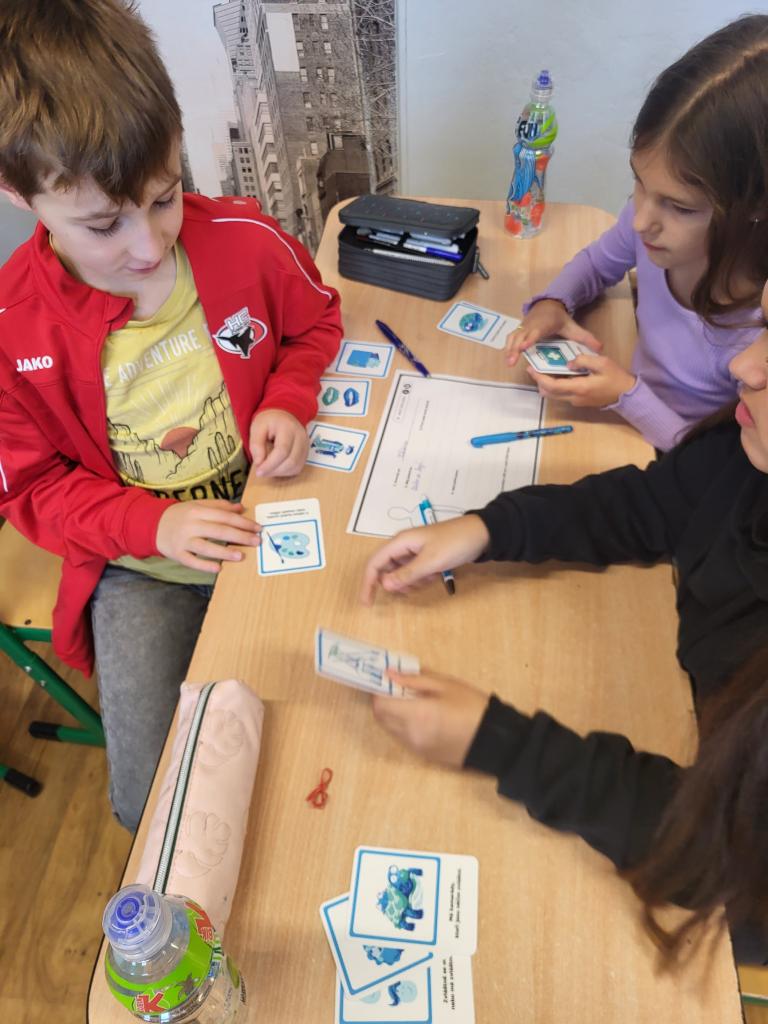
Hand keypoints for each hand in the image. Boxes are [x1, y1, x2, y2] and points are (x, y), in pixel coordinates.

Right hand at [156, 500, 260, 572]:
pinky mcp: (177, 554)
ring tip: (241, 556)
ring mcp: (183, 540)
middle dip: (240, 536)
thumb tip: (241, 508)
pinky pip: (192, 561)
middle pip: (219, 531)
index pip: (225, 516)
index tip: (258, 528)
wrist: (153, 524)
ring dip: (225, 552)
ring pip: (206, 547)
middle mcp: (191, 525)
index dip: (243, 522)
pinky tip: (218, 568)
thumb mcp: (198, 505)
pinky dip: (205, 565)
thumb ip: (219, 506)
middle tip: (257, 541)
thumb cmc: (181, 515)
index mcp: (198, 511)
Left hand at [249, 409, 308, 477]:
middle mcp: (301, 437)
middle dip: (274, 471)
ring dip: (280, 473)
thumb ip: (256, 445)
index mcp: (288, 428)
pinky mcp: (305, 452)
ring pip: (296, 467)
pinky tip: (276, 468)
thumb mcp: (257, 427)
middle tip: (261, 472)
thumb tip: (259, 463)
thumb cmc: (269, 421)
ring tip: (268, 469)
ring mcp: (305, 445)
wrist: (284, 414)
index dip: (270, 464)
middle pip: (291, 461)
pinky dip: (286, 472)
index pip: (282, 451)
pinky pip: (298, 467)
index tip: (259, 471)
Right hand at [359, 515, 489, 604]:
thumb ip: (407, 574)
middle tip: (413, 588)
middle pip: (386, 569)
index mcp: (400, 542)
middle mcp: (403, 546)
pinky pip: (414, 572)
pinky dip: (420, 579)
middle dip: (396, 583)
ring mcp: (414, 551)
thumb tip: (384, 585)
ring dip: (411, 582)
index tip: (367, 603)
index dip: (368, 583)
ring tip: (429, 579)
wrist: (481, 534)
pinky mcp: (424, 556)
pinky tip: (435, 576)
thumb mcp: (430, 562)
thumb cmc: (454, 544)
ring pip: (401, 573)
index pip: (374, 563)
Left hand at [372, 671, 488, 767]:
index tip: (386, 680)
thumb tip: (389, 674)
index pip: (380, 704)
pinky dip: (403, 725)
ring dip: (392, 714)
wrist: (494, 739)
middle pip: (381, 718)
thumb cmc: (472, 706)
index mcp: (416, 714)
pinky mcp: (422, 755)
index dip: (378, 691)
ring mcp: (416, 747)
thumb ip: (413, 680)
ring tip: (412, 701)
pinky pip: (402, 738)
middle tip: (397, 688)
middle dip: (384, 702)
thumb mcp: (445, 685)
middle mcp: (411, 734)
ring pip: (390, 729)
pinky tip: (421, 716)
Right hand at [506, 299, 601, 366]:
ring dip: (509, 350)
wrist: (548, 304)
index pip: (535, 332)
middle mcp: (531, 325)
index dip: (529, 339)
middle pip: (520, 337)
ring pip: (513, 337)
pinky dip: (508, 347)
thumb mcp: (573, 327)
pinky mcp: (519, 329)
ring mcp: (524, 327)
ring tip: (508, 363)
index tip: (524, 347)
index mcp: (544, 324)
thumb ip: (585, 338)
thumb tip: (599, 348)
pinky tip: (507, 358)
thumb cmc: (559, 318)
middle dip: (515, 349)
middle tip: (512, 362)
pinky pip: (511, 338)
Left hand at [525, 352, 635, 406]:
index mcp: (579, 388)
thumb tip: (569, 363)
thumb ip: (584, 360)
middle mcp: (574, 398)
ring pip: (554, 395)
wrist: (627, 394)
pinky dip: (556, 386)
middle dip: (539, 381)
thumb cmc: (616, 377)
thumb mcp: (602, 363)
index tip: (532, 369)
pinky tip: (559, 374)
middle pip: (549, 393)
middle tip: (536, 368)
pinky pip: (562, 394)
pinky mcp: (579, 401)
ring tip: (546, 369)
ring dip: (547, 384)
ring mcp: (576, 401)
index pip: (552, 386)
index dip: (539, 378)